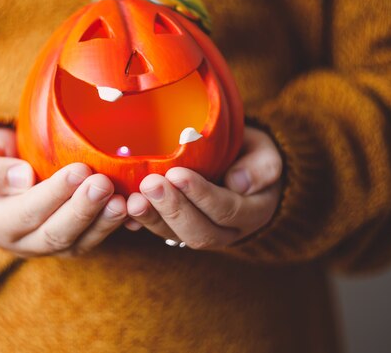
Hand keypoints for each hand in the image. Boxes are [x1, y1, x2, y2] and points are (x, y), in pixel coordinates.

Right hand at [0, 127, 126, 257]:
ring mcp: (49, 245)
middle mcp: (22, 242)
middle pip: (56, 233)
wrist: (0, 170)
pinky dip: (114, 227)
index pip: (26, 212)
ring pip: (79, 242)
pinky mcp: (72, 239)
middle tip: (104, 184)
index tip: (79, 170)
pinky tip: (134, 212)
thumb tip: (22, 178)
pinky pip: (93, 239)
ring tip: (123, 202)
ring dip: (103, 223)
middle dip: (83, 209)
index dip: (54, 194)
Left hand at [124, 127, 281, 250]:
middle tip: (150, 184)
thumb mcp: (265, 153)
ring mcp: (202, 233)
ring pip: (176, 237)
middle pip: (199, 231)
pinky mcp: (179, 230)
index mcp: (253, 212)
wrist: (242, 167)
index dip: (201, 195)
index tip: (177, 174)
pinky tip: (124, 209)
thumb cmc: (251, 154)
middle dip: (172, 208)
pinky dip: (142, 222)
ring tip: (132, 199)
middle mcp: (228, 232)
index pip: (226, 210)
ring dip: (152, 218)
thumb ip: (261, 166)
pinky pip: (161, 232)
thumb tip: (238, 182)